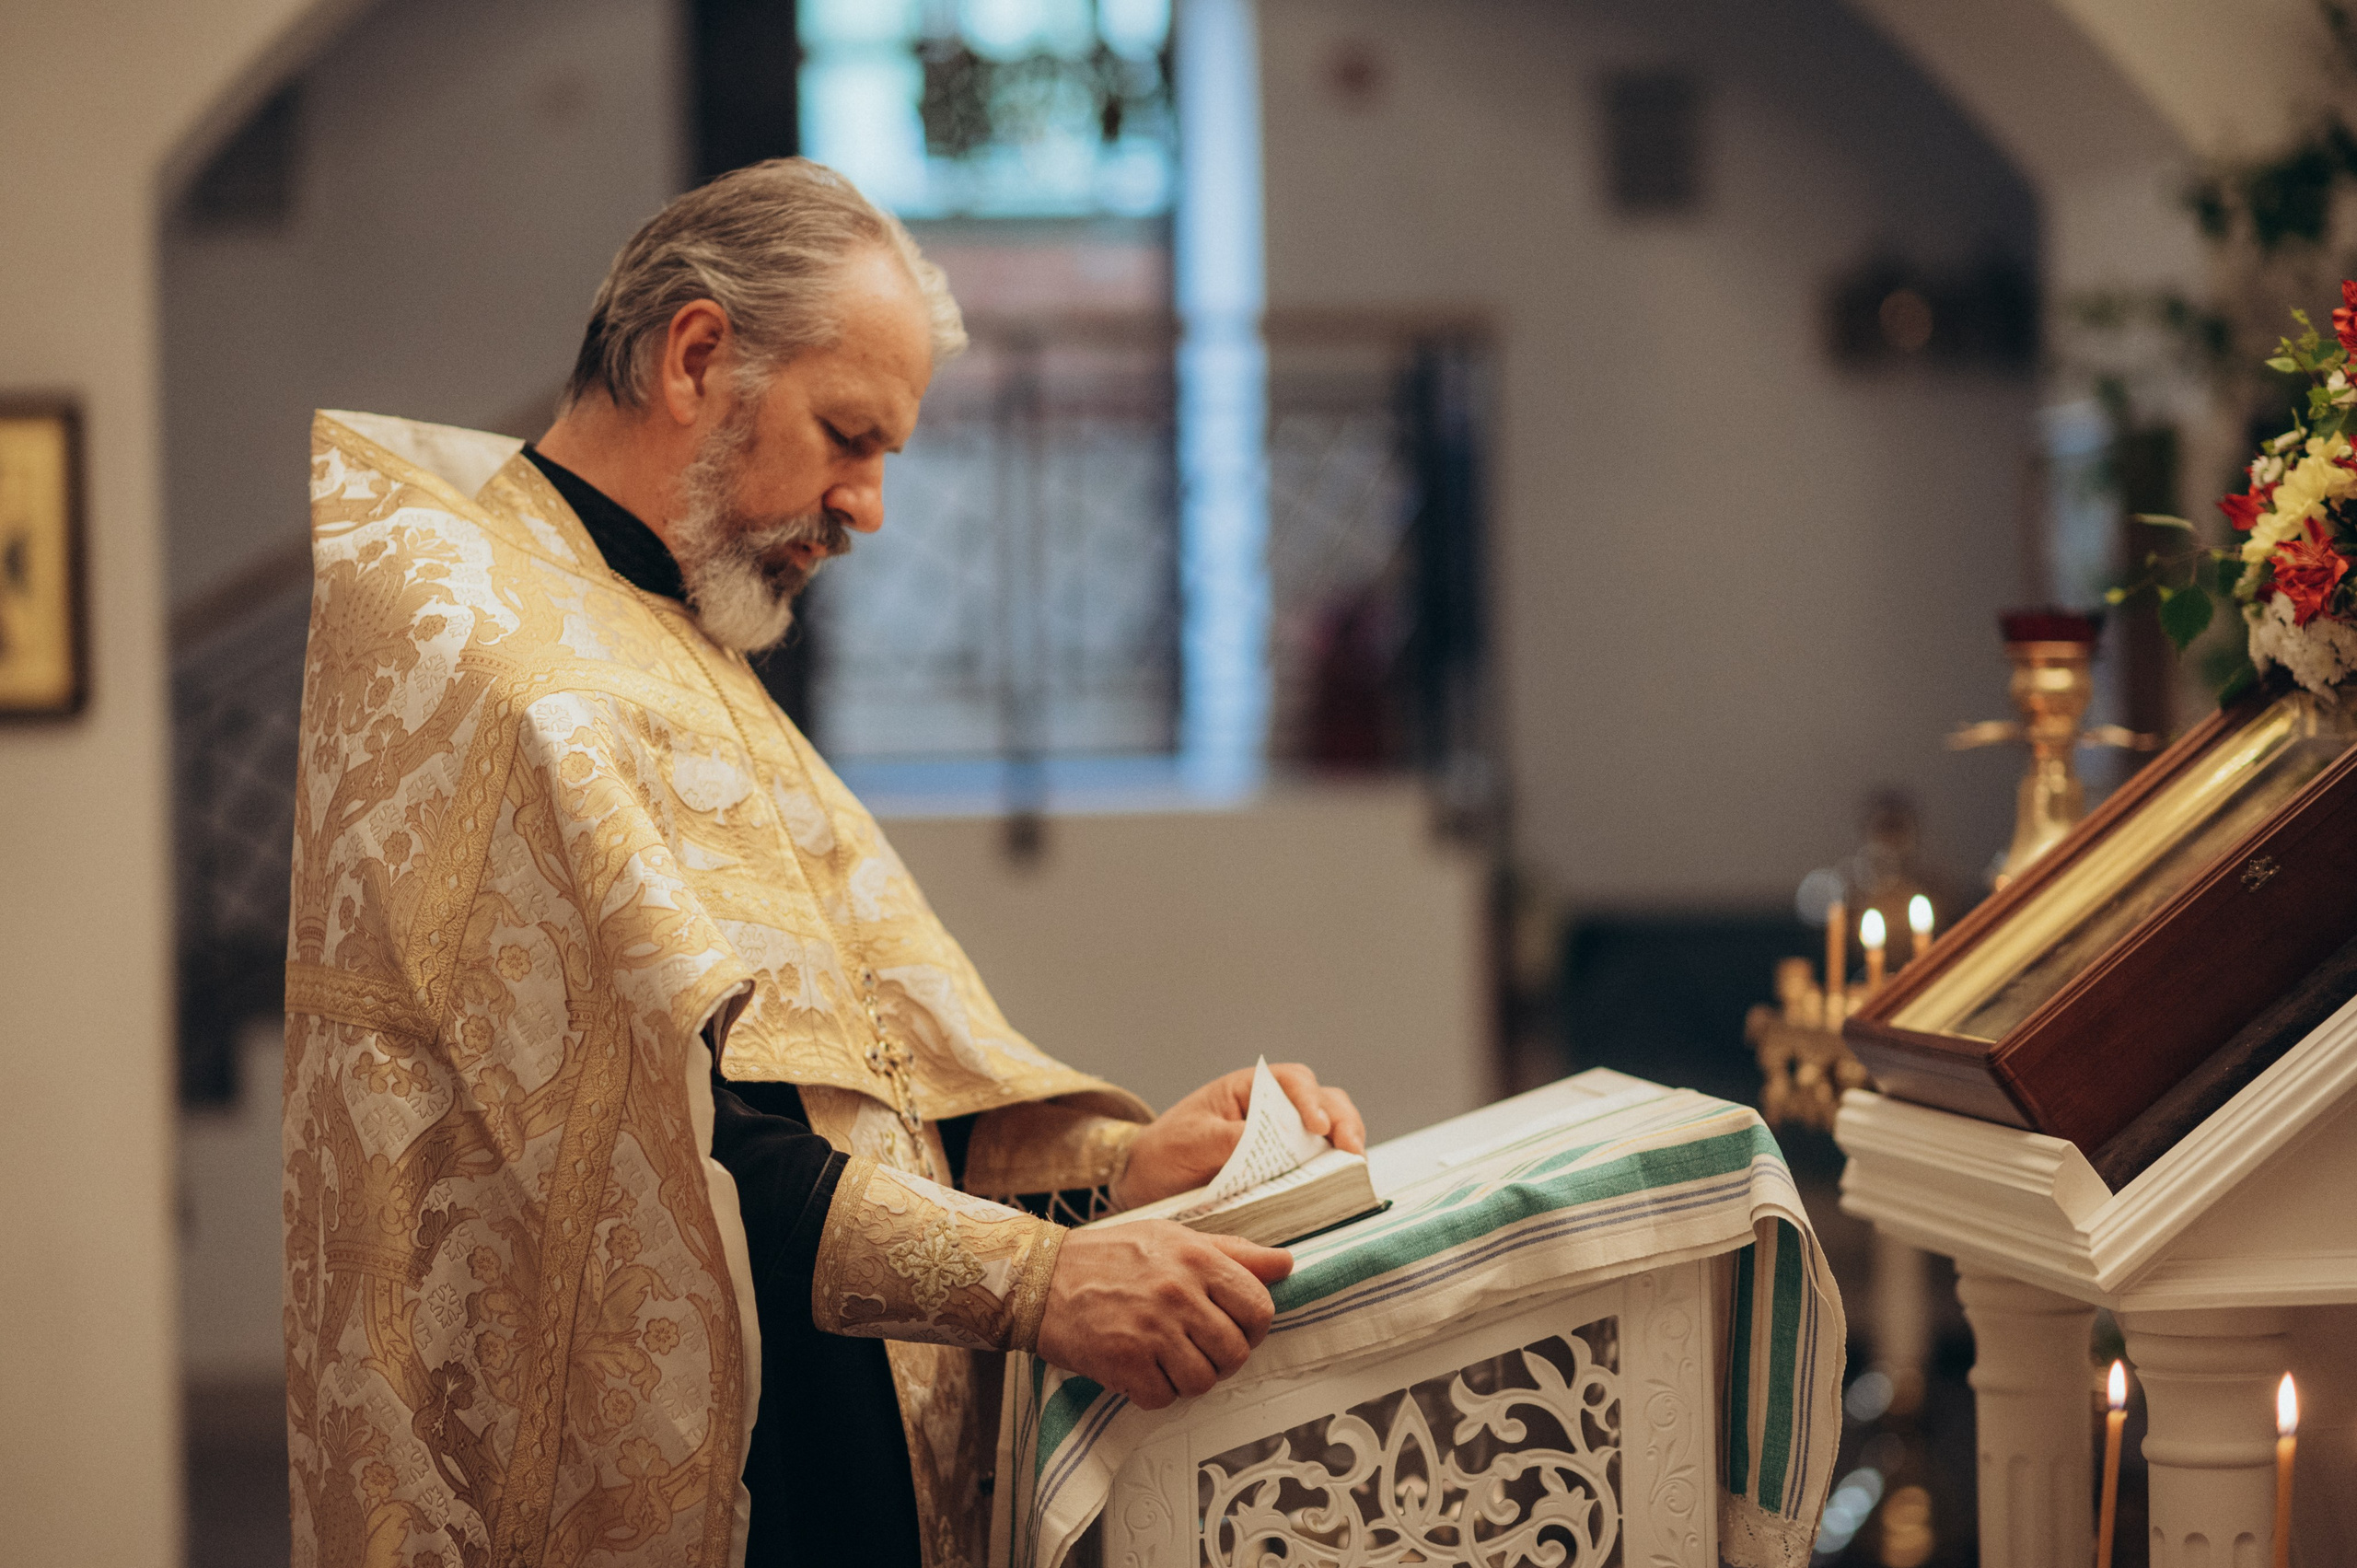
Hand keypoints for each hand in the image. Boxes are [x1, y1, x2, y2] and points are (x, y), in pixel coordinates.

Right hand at [1034, 1222, 1292, 1408]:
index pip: (1259, 1307)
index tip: (1235, 1328)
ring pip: (1203, 1382)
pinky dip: (1153, 1391)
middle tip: (1196, 1347)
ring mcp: (1151, 1330)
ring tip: (1165, 1357)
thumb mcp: (1173, 1238)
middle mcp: (1178, 1293)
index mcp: (1196, 1258)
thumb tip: (1285, 1264)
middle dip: (1221, 1358)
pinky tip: (1138, 1368)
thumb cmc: (1109, 1256)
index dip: (1253, 1326)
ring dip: (1187, 1377)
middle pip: (1235, 1352)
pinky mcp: (1123, 1363)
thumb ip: (1233, 1253)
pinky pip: (1163, 1398)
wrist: (1039, 1278)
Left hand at [1115, 1063, 1365, 1208]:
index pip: (1293, 1081)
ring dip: (1347, 1149)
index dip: (1312, 1101)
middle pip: (1326, 1103)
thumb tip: (1268, 1146)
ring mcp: (1286, 1139)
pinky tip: (1343, 1190)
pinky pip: (1320, 1166)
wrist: (1149, 1183)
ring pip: (1332, 1133)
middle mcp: (1275, 1109)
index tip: (1318, 1127)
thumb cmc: (1168, 1151)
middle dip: (1345, 1124)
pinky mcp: (1288, 1170)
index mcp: (1250, 1089)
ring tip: (1356, 1173)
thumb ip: (1229, 1140)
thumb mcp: (1192, 1142)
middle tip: (1353, 1152)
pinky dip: (1335, 1174)